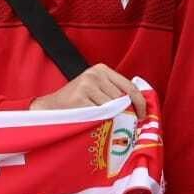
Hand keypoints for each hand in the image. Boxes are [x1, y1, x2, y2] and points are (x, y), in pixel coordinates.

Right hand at [30, 63, 146, 118]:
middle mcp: (94, 74)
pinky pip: (100, 114)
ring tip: (103, 120)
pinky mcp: (79, 98)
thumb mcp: (96, 88)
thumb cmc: (76, 101)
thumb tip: (139, 106)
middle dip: (125, 113)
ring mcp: (86, 85)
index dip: (140, 103)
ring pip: (112, 107)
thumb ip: (114, 91)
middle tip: (124, 124)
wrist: (50, 107)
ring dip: (111, 117)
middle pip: (122, 98)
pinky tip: (92, 120)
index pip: (130, 86)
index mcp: (101, 69)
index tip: (143, 116)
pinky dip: (99, 121)